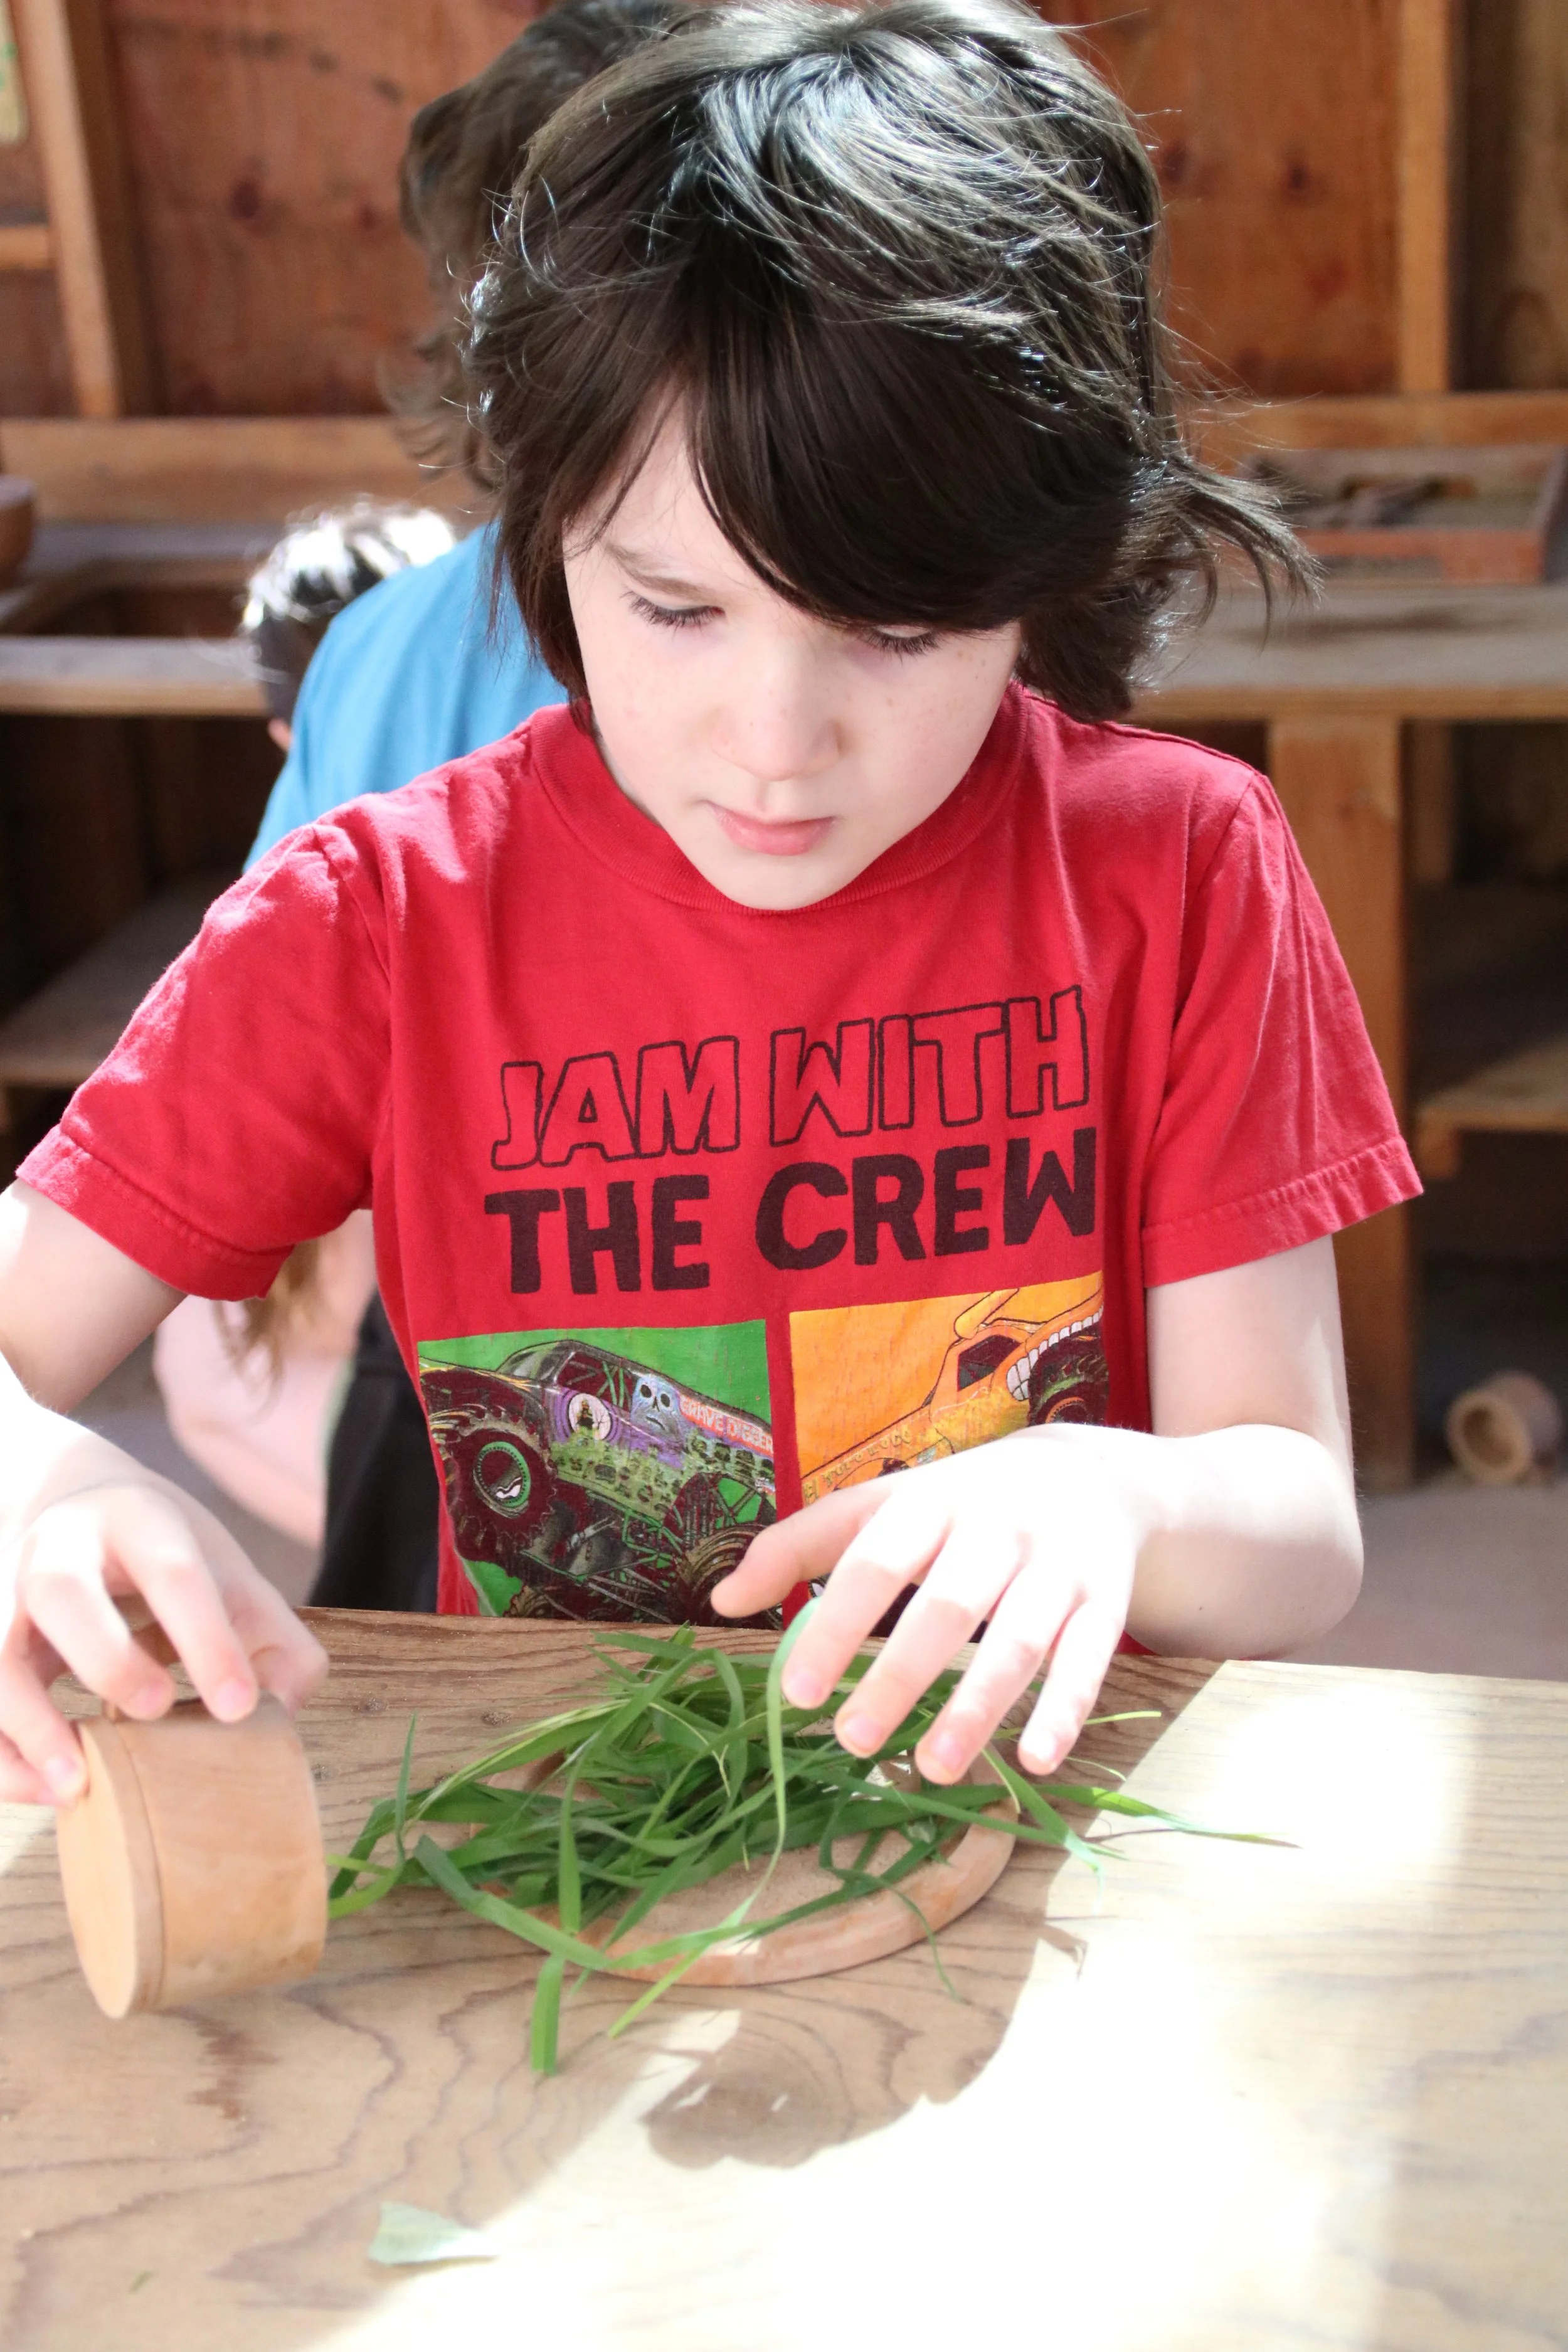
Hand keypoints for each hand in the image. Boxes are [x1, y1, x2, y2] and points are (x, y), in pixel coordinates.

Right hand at [0, 1480, 327, 1807]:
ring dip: (29, 1723)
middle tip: (154, 1710)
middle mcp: (57, 1549)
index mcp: (136, 1521)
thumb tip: (282, 1705)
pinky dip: (3, 1754)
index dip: (207, 1641)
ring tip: (76, 1784)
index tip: (238, 1708)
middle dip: (107, 1658)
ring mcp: (3, 1595)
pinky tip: (46, 1789)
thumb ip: (271, 1634)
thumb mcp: (222, 1571)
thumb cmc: (159, 1556)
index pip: (173, 1573)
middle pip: (62, 1591)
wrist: (72, 1505)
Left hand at [712, 1427, 1146, 1782]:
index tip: (796, 1694)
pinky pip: (1088, 1662)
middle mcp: (996, 1530)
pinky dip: (1063, 1711)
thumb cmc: (960, 1505)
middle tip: (851, 1740)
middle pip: (948, 1607)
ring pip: (1019, 1641)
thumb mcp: (882, 1507)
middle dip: (900, 1675)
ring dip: (976, 1708)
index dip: (834, 1624)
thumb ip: (800, 1547)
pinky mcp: (1104, 1604)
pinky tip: (1034, 1761)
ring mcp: (1056, 1568)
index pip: (875, 1561)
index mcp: (930, 1502)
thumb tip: (720, 1601)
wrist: (1092, 1476)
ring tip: (930, 1770)